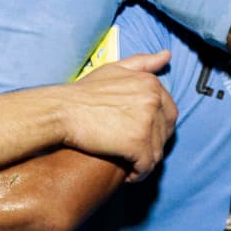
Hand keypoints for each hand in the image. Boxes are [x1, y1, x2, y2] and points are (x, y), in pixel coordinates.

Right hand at [59, 51, 176, 181]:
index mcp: (151, 84)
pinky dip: (138, 174)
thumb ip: (143, 63)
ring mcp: (146, 122)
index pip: (169, 113)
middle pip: (164, 134)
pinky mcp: (137, 143)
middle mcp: (153, 100)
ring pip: (156, 152)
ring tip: (128, 166)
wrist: (62, 110)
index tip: (140, 137)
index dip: (156, 129)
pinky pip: (147, 165)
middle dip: (151, 146)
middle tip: (132, 153)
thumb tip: (167, 55)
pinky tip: (127, 175)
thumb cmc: (84, 92)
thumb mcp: (114, 69)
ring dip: (144, 162)